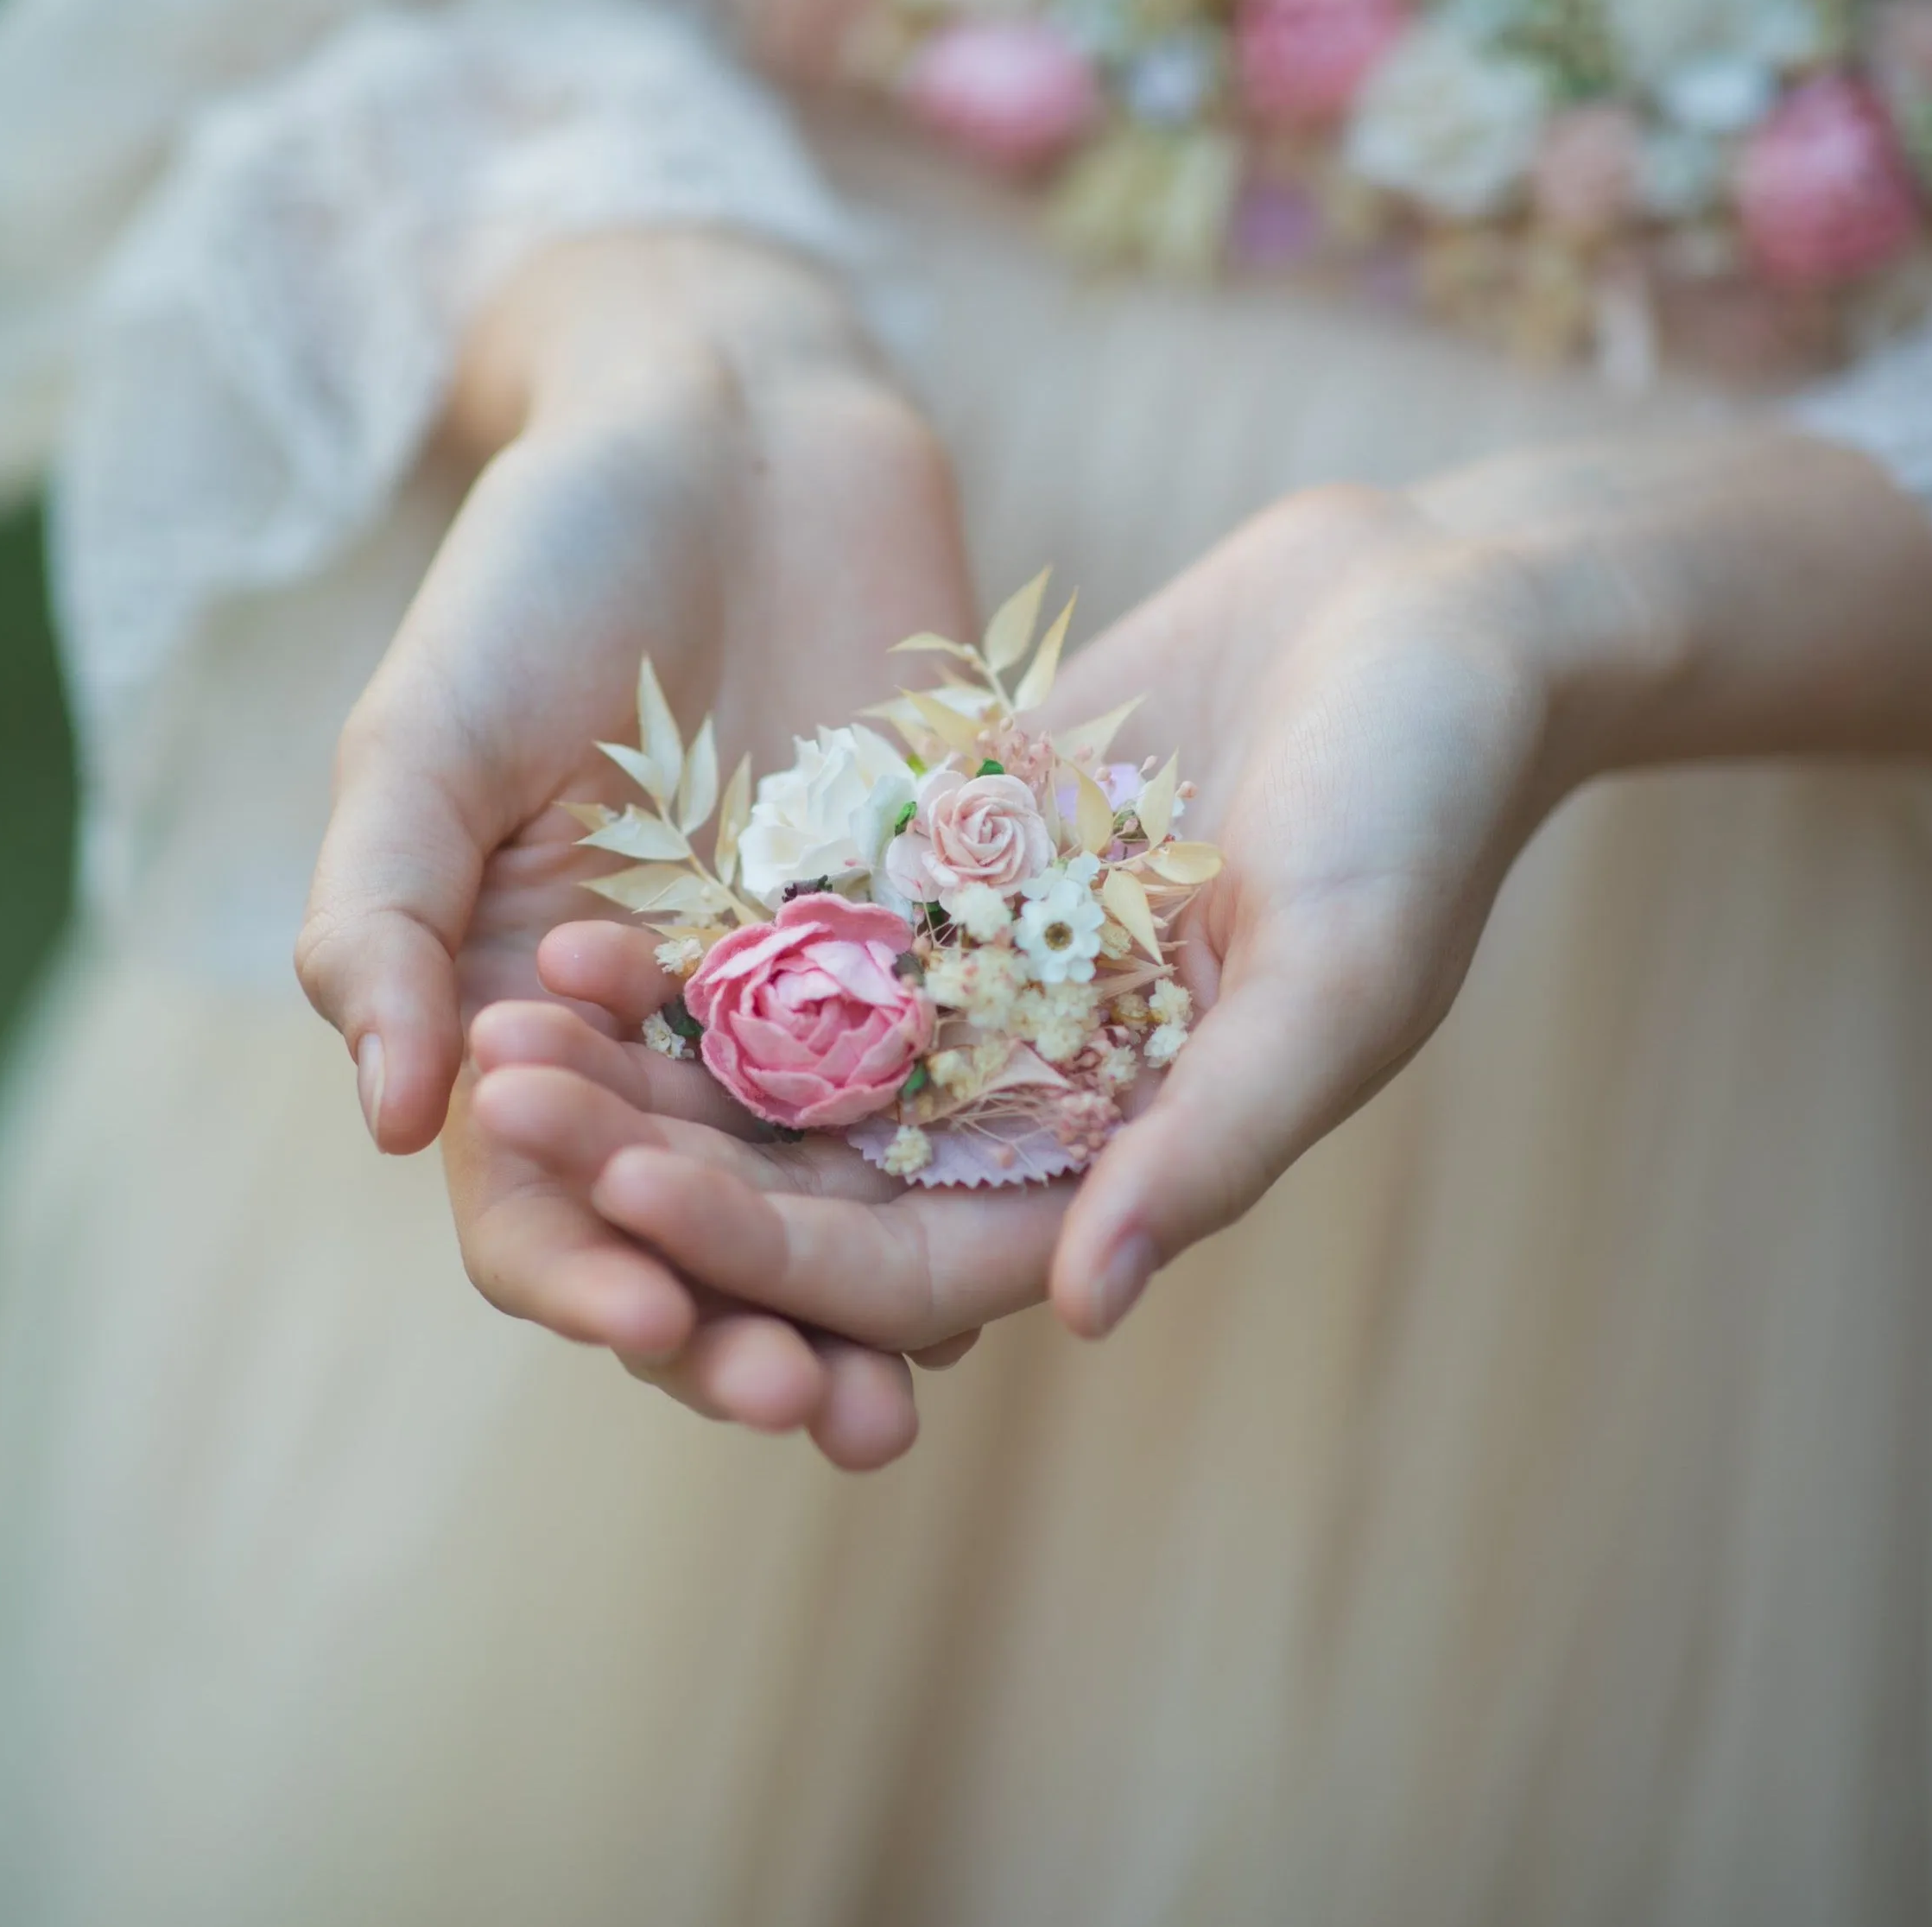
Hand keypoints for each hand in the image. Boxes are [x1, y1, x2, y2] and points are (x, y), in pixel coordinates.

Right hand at [296, 229, 978, 1464]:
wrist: (727, 425)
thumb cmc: (545, 562)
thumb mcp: (428, 731)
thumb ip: (381, 918)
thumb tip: (384, 1127)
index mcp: (522, 1006)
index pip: (539, 1195)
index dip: (588, 1273)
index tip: (653, 1326)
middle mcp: (667, 1028)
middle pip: (699, 1225)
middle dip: (748, 1327)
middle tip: (819, 1417)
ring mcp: (802, 990)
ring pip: (831, 1186)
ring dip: (868, 1295)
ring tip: (918, 1390)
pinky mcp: (927, 932)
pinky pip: (953, 1072)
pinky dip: (977, 1162)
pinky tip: (1034, 1234)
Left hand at [467, 484, 1565, 1358]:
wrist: (1425, 616)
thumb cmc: (1423, 802)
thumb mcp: (1341, 974)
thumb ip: (1220, 1140)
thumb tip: (1087, 1316)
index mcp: (1125, 1162)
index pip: (915, 1267)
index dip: (768, 1251)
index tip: (629, 1199)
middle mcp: (1035, 1097)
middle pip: (816, 1174)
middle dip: (661, 1155)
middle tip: (506, 1104)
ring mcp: (983, 983)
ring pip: (785, 1058)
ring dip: (652, 1054)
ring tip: (512, 1013)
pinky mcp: (951, 870)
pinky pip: (804, 924)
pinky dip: (700, 938)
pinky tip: (586, 915)